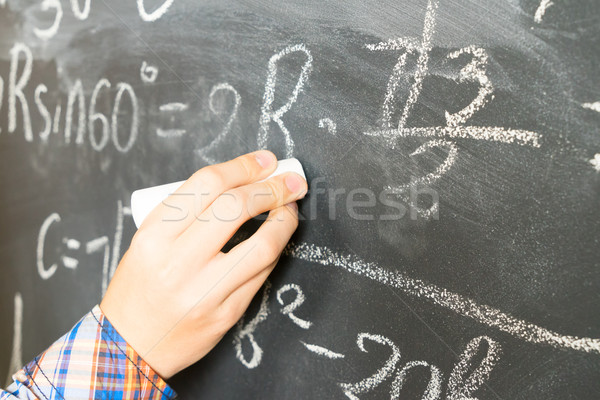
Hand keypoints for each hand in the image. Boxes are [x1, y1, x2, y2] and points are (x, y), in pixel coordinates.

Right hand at [100, 151, 306, 378]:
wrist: (129, 345)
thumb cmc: (139, 287)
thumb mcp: (148, 241)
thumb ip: (187, 213)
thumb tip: (241, 183)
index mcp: (154, 236)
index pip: (208, 184)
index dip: (244, 166)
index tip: (265, 161)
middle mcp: (178, 262)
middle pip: (236, 208)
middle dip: (271, 188)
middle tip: (290, 180)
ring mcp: (204, 292)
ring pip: (262, 245)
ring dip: (285, 220)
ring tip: (291, 207)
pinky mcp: (226, 314)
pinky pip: (262, 275)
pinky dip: (275, 250)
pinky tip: (277, 238)